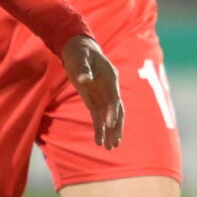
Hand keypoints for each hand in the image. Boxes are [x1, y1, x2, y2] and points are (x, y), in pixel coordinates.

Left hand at [60, 35, 123, 149]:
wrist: (79, 48)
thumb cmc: (80, 51)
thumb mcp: (80, 57)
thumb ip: (83, 68)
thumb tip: (84, 79)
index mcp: (110, 78)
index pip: (113, 98)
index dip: (112, 111)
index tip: (110, 124)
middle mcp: (110, 89)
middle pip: (116, 111)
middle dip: (116, 127)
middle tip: (115, 143)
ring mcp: (103, 95)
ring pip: (110, 116)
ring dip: (111, 131)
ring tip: (111, 147)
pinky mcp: (94, 100)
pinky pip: (98, 116)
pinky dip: (99, 128)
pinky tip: (99, 141)